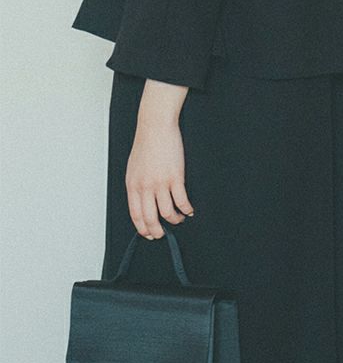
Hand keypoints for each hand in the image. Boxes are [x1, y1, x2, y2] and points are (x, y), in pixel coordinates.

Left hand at [125, 80, 194, 238]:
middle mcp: (145, 187)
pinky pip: (182, 201)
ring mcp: (160, 183)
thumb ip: (137, 186)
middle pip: (150, 218)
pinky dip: (187, 209)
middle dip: (158, 230)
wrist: (155, 128)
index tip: (149, 234)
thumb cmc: (145, 145)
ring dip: (175, 219)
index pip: (136, 214)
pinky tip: (189, 210)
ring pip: (167, 212)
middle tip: (163, 234)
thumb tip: (143, 201)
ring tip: (180, 218)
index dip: (143, 228)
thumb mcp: (134, 169)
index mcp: (133, 186)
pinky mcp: (175, 178)